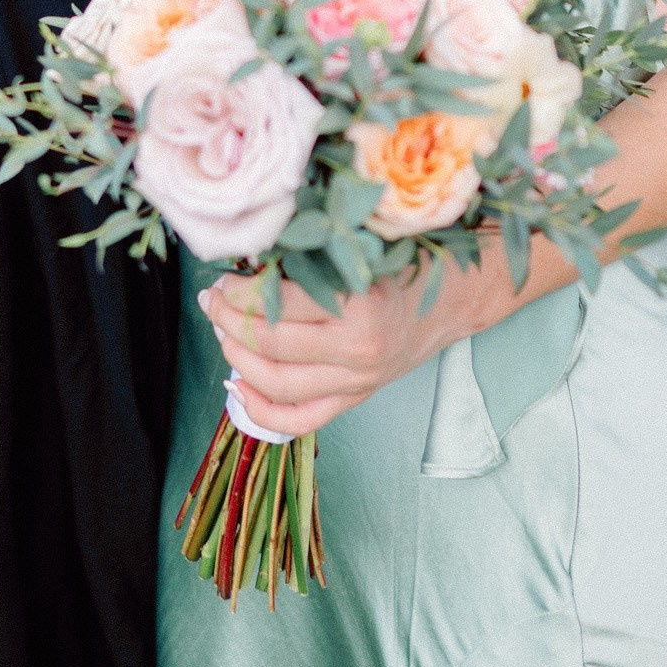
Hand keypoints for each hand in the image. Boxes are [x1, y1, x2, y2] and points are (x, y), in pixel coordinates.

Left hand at [203, 242, 543, 436]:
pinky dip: (261, 409)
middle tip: (212, 301)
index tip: (221, 279)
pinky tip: (237, 386)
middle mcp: (359, 348)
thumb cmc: (404, 263)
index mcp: (360, 303)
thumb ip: (312, 254)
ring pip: (277, 383)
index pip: (278, 305)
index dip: (239, 293)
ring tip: (223, 333)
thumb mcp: (361, 248)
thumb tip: (246, 257)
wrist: (454, 299)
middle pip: (270, 344)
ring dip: (237, 358)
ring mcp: (358, 380)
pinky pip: (300, 418)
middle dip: (229, 322)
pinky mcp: (356, 398)